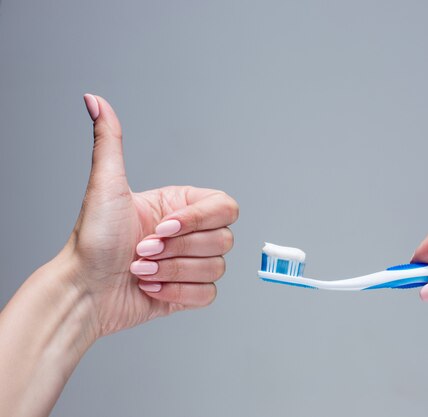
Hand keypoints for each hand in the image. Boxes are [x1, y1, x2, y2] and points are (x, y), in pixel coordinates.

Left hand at [70, 94, 238, 336]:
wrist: (83, 291)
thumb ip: (110, 141)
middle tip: (143, 249)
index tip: (161, 228)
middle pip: (223, 239)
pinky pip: (207, 294)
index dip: (198, 220)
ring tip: (141, 269)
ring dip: (173, 272)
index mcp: (180, 206)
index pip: (224, 207)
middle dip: (178, 250)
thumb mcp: (106, 187)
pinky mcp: (188, 293)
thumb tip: (95, 100)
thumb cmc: (93, 241)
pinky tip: (150, 286)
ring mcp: (190, 263)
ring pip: (216, 268)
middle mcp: (190, 233)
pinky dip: (177, 293)